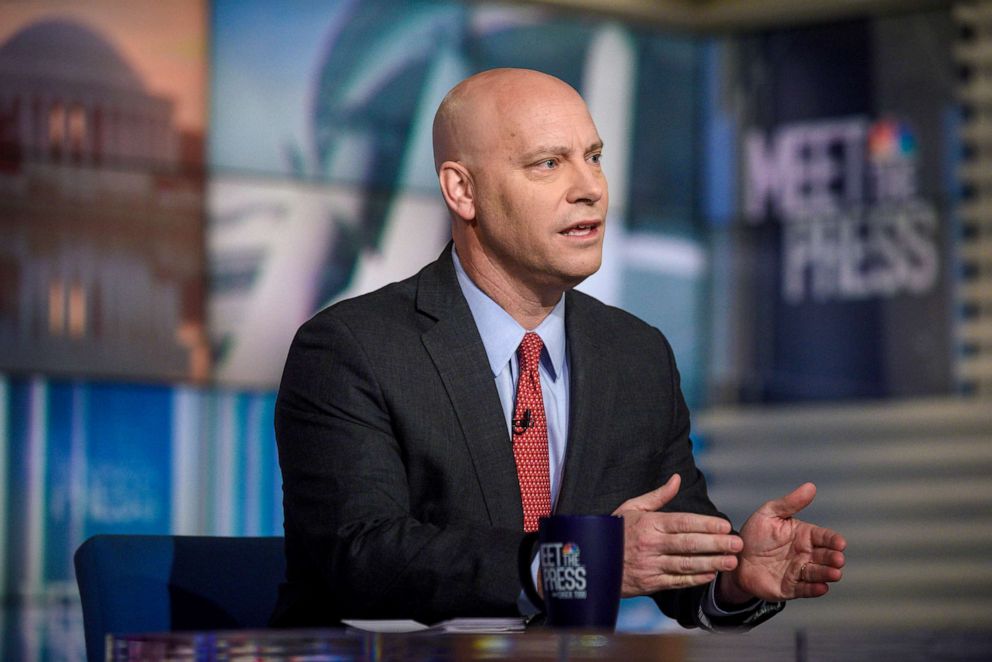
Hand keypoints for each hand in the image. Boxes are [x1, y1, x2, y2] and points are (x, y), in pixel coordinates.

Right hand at [612, 474, 743, 596]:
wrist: (590, 561)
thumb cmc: (613, 530)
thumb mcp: (632, 507)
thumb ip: (658, 496)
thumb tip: (677, 479)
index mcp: (648, 523)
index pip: (682, 522)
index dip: (705, 524)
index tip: (725, 525)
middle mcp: (651, 544)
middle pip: (689, 544)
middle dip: (716, 544)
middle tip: (737, 544)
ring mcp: (650, 565)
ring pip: (686, 564)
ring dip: (711, 563)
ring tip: (730, 561)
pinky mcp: (650, 583)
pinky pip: (676, 581)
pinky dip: (695, 579)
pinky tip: (710, 575)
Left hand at [719, 483, 845, 603]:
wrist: (736, 558)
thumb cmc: (755, 535)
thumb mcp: (769, 514)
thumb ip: (789, 503)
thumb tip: (810, 486)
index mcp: (804, 535)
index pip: (824, 537)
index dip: (833, 540)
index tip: (840, 543)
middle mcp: (805, 554)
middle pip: (825, 556)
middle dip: (833, 558)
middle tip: (838, 559)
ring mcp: (799, 572)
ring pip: (818, 573)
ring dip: (827, 574)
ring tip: (834, 573)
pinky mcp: (790, 588)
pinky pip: (805, 589)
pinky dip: (814, 589)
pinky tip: (822, 587)